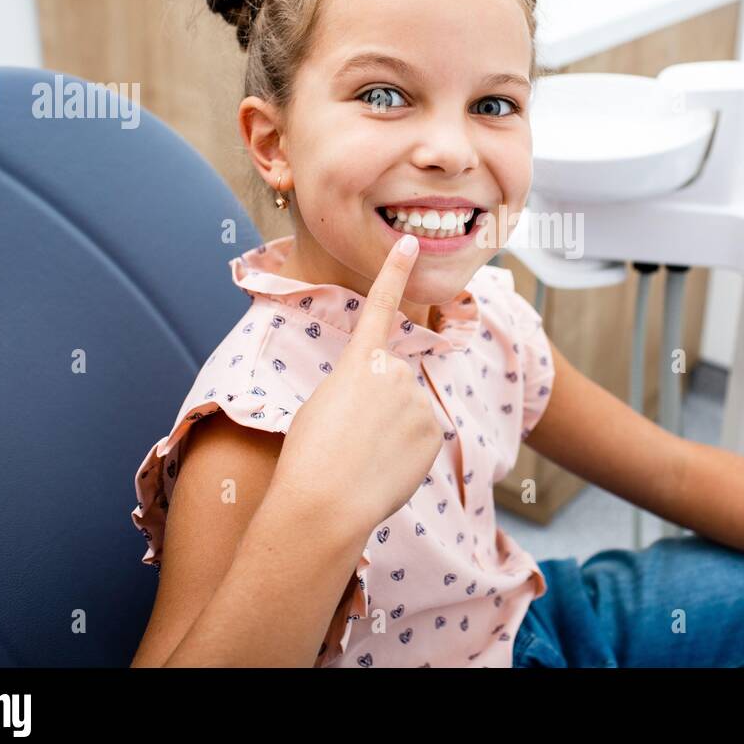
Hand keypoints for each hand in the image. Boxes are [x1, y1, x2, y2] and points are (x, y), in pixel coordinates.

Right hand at [269, 232, 442, 530]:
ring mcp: (418, 401)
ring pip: (408, 413)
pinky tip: (384, 470)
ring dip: (392, 432)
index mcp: (359, 361)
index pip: (381, 305)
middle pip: (393, 383)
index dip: (394, 272)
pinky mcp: (434, 432)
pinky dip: (405, 454)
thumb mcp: (324, 404)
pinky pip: (420, 438)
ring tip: (365, 457)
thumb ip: (360, 389)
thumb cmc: (309, 454)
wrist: (325, 500)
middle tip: (352, 438)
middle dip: (379, 407)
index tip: (408, 243)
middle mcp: (394, 372)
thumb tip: (390, 405)